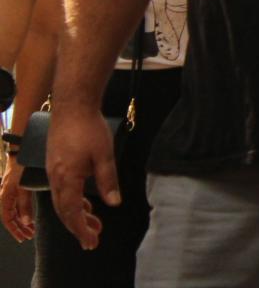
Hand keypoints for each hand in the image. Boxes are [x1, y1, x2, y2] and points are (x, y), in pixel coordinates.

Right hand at [1, 159, 33, 241]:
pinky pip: (16, 205)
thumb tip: (26, 222)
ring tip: (31, 229)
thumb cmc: (21, 168)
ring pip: (13, 212)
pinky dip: (22, 213)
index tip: (23, 237)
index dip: (15, 230)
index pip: (7, 219)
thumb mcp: (24, 187)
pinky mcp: (15, 188)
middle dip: (19, 228)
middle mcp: (5, 196)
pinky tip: (29, 217)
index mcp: (5, 197)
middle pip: (10, 217)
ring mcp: (9, 192)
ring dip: (21, 222)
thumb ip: (25, 204)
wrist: (20, 151)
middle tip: (29, 236)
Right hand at [47, 107, 119, 249]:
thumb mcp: (105, 155)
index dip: (81, 229)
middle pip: (64, 211)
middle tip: (93, 242)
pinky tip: (86, 205)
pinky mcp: (56, 165)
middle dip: (78, 227)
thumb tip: (114, 203)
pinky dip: (73, 201)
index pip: (71, 213)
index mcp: (66, 178)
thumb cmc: (89, 128)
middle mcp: (56, 178)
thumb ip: (108, 181)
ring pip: (63, 201)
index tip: (91, 241)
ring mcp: (54, 172)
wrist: (72, 106)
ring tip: (95, 225)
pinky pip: (62, 190)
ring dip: (78, 215)